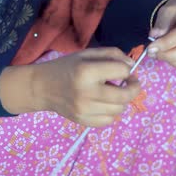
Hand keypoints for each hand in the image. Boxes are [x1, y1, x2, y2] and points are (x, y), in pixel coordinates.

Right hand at [3, 48, 140, 127]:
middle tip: (130, 83)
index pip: (121, 71)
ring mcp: (84, 110)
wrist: (42, 87)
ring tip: (113, 93)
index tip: (124, 70)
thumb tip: (131, 65)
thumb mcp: (87, 54)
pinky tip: (104, 104)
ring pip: (119, 109)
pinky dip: (111, 112)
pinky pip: (109, 120)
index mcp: (87, 71)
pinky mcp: (82, 121)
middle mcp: (86, 93)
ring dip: (122, 100)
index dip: (127, 69)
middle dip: (134, 88)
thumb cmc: (66, 67)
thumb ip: (112, 55)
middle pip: (124, 95)